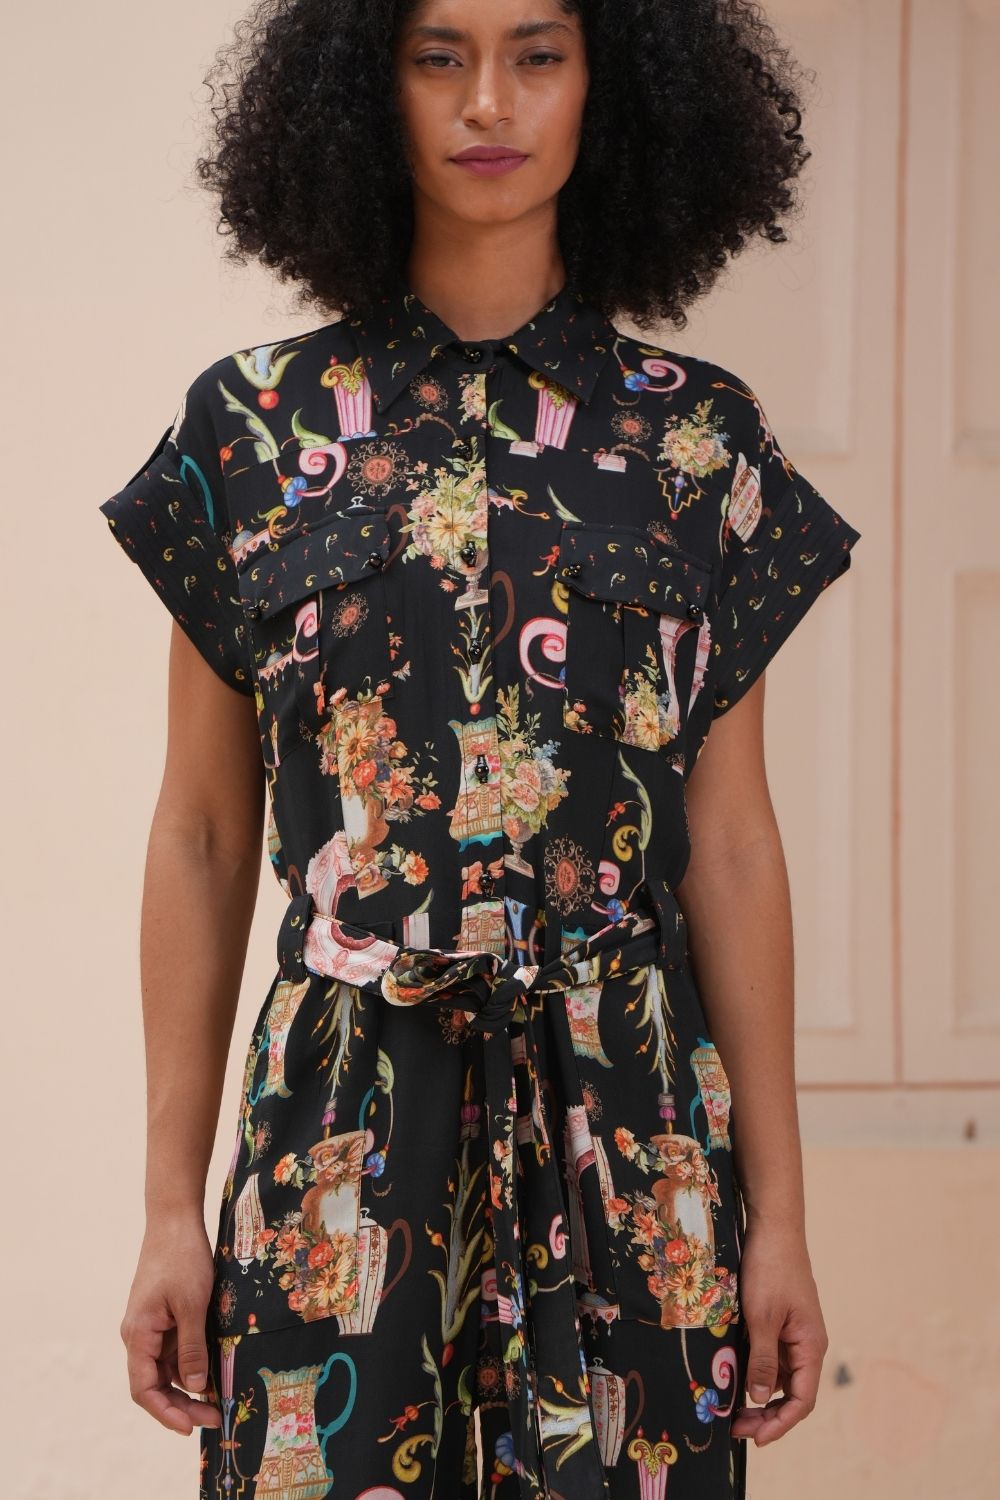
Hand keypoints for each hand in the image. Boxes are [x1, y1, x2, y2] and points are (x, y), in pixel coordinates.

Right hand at [120, 1216, 222, 1434]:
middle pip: (155, 1383)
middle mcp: (139, 1335)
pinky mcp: (163, 1316)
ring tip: (219, 1398)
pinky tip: (213, 1370)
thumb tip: (193, 1387)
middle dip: (182, 1404)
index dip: (166, 1412)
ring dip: (188, 1385)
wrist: (175, 1219)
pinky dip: (191, 1363)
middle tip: (215, 1416)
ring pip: (166, 1368)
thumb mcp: (192, 1305)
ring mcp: (151, 1326)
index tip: (190, 1427)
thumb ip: (192, 1348)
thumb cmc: (182, 1258)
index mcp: (138, 1335)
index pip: (144, 1389)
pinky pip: (174, 1349)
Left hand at [730, 1216, 827, 1445]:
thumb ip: (762, 1360)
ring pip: (780, 1377)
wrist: (773, 1227)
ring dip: (759, 1395)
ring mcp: (795, 1333)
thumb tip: (761, 1400)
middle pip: (792, 1394)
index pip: (802, 1401)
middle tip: (734, 1427)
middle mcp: (807, 1345)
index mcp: (811, 1347)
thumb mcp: (761, 1317)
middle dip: (766, 1415)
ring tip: (730, 1407)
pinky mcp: (782, 1321)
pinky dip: (756, 1371)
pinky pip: (772, 1357)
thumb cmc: (770, 1269)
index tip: (754, 1439)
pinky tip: (734, 1376)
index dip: (780, 1424)